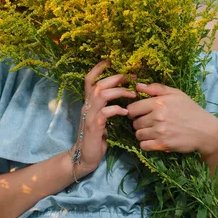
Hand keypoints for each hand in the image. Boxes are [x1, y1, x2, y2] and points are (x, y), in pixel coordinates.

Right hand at [72, 61, 136, 177]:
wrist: (84, 157)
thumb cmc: (96, 138)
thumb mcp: (101, 119)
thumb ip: (107, 107)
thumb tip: (123, 95)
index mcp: (89, 102)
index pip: (89, 80)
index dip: (98, 68)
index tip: (110, 61)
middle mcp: (87, 105)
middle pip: (99, 83)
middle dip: (117, 78)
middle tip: (132, 78)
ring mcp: (89, 115)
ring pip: (102, 94)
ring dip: (119, 91)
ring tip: (132, 94)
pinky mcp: (94, 126)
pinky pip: (105, 112)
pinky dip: (117, 109)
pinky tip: (126, 112)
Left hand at [126, 82, 217, 156]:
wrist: (205, 130)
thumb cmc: (191, 110)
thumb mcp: (176, 94)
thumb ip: (156, 88)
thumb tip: (138, 85)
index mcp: (158, 103)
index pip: (132, 109)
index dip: (133, 111)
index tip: (139, 113)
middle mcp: (157, 117)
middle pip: (135, 123)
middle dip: (139, 123)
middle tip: (149, 123)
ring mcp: (160, 131)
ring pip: (138, 134)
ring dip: (143, 134)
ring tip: (153, 131)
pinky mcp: (163, 144)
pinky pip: (144, 145)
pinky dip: (147, 144)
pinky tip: (154, 140)